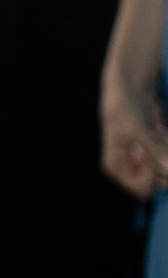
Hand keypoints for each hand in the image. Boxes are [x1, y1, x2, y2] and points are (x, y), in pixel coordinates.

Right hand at [102, 59, 167, 197]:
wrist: (130, 88)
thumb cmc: (124, 108)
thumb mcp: (138, 130)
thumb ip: (155, 151)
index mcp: (116, 168)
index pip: (141, 189)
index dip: (151, 176)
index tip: (150, 155)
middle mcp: (129, 168)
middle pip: (158, 183)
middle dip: (163, 164)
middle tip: (156, 140)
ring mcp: (143, 161)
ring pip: (166, 171)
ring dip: (167, 153)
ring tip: (157, 133)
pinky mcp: (154, 152)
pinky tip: (160, 131)